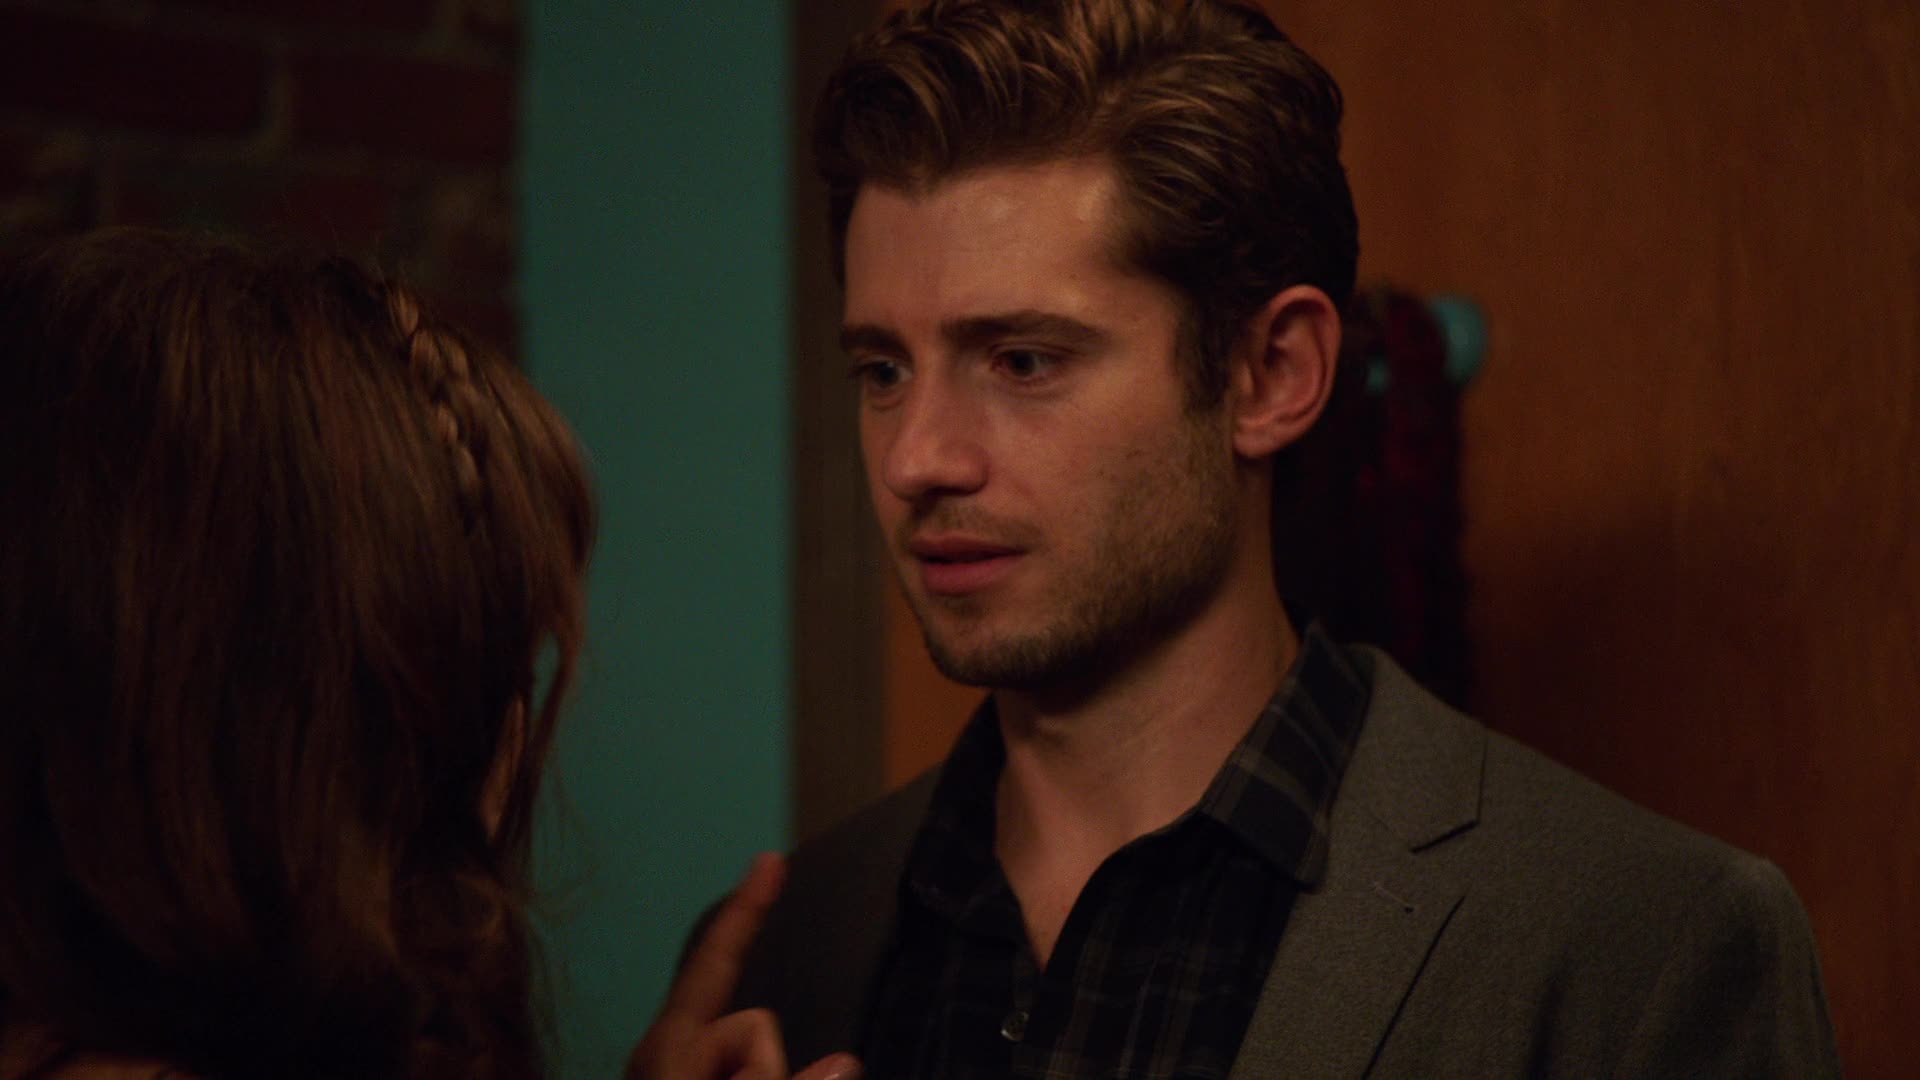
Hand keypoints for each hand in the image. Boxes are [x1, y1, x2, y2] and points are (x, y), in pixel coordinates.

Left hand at [625, 853, 861, 1079]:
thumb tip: (845, 1063)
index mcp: (671, 1045)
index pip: (717, 958)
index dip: (749, 908)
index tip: (771, 859)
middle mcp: (669, 1049)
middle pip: (757, 1020)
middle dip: (770, 1061)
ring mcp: (676, 1070)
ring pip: (760, 1050)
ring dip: (764, 1074)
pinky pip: (745, 1065)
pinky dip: (756, 1072)